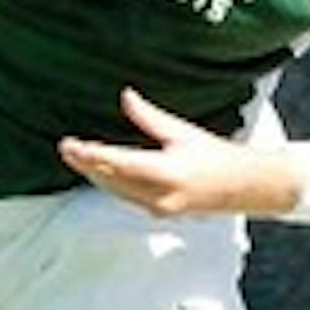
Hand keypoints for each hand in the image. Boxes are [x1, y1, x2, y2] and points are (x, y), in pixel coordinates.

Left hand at [58, 87, 271, 217]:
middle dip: (87, 164)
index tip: (71, 146)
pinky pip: (125, 196)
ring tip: (75, 156)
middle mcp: (159, 195)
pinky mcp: (158, 212)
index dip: (91, 155)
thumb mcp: (182, 132)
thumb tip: (125, 97)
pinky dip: (111, 182)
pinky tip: (100, 171)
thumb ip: (149, 117)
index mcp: (167, 172)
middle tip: (66, 148)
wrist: (243, 187)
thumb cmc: (217, 157)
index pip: (119, 163)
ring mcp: (158, 208)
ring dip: (95, 174)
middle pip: (111, 179)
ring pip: (116, 190)